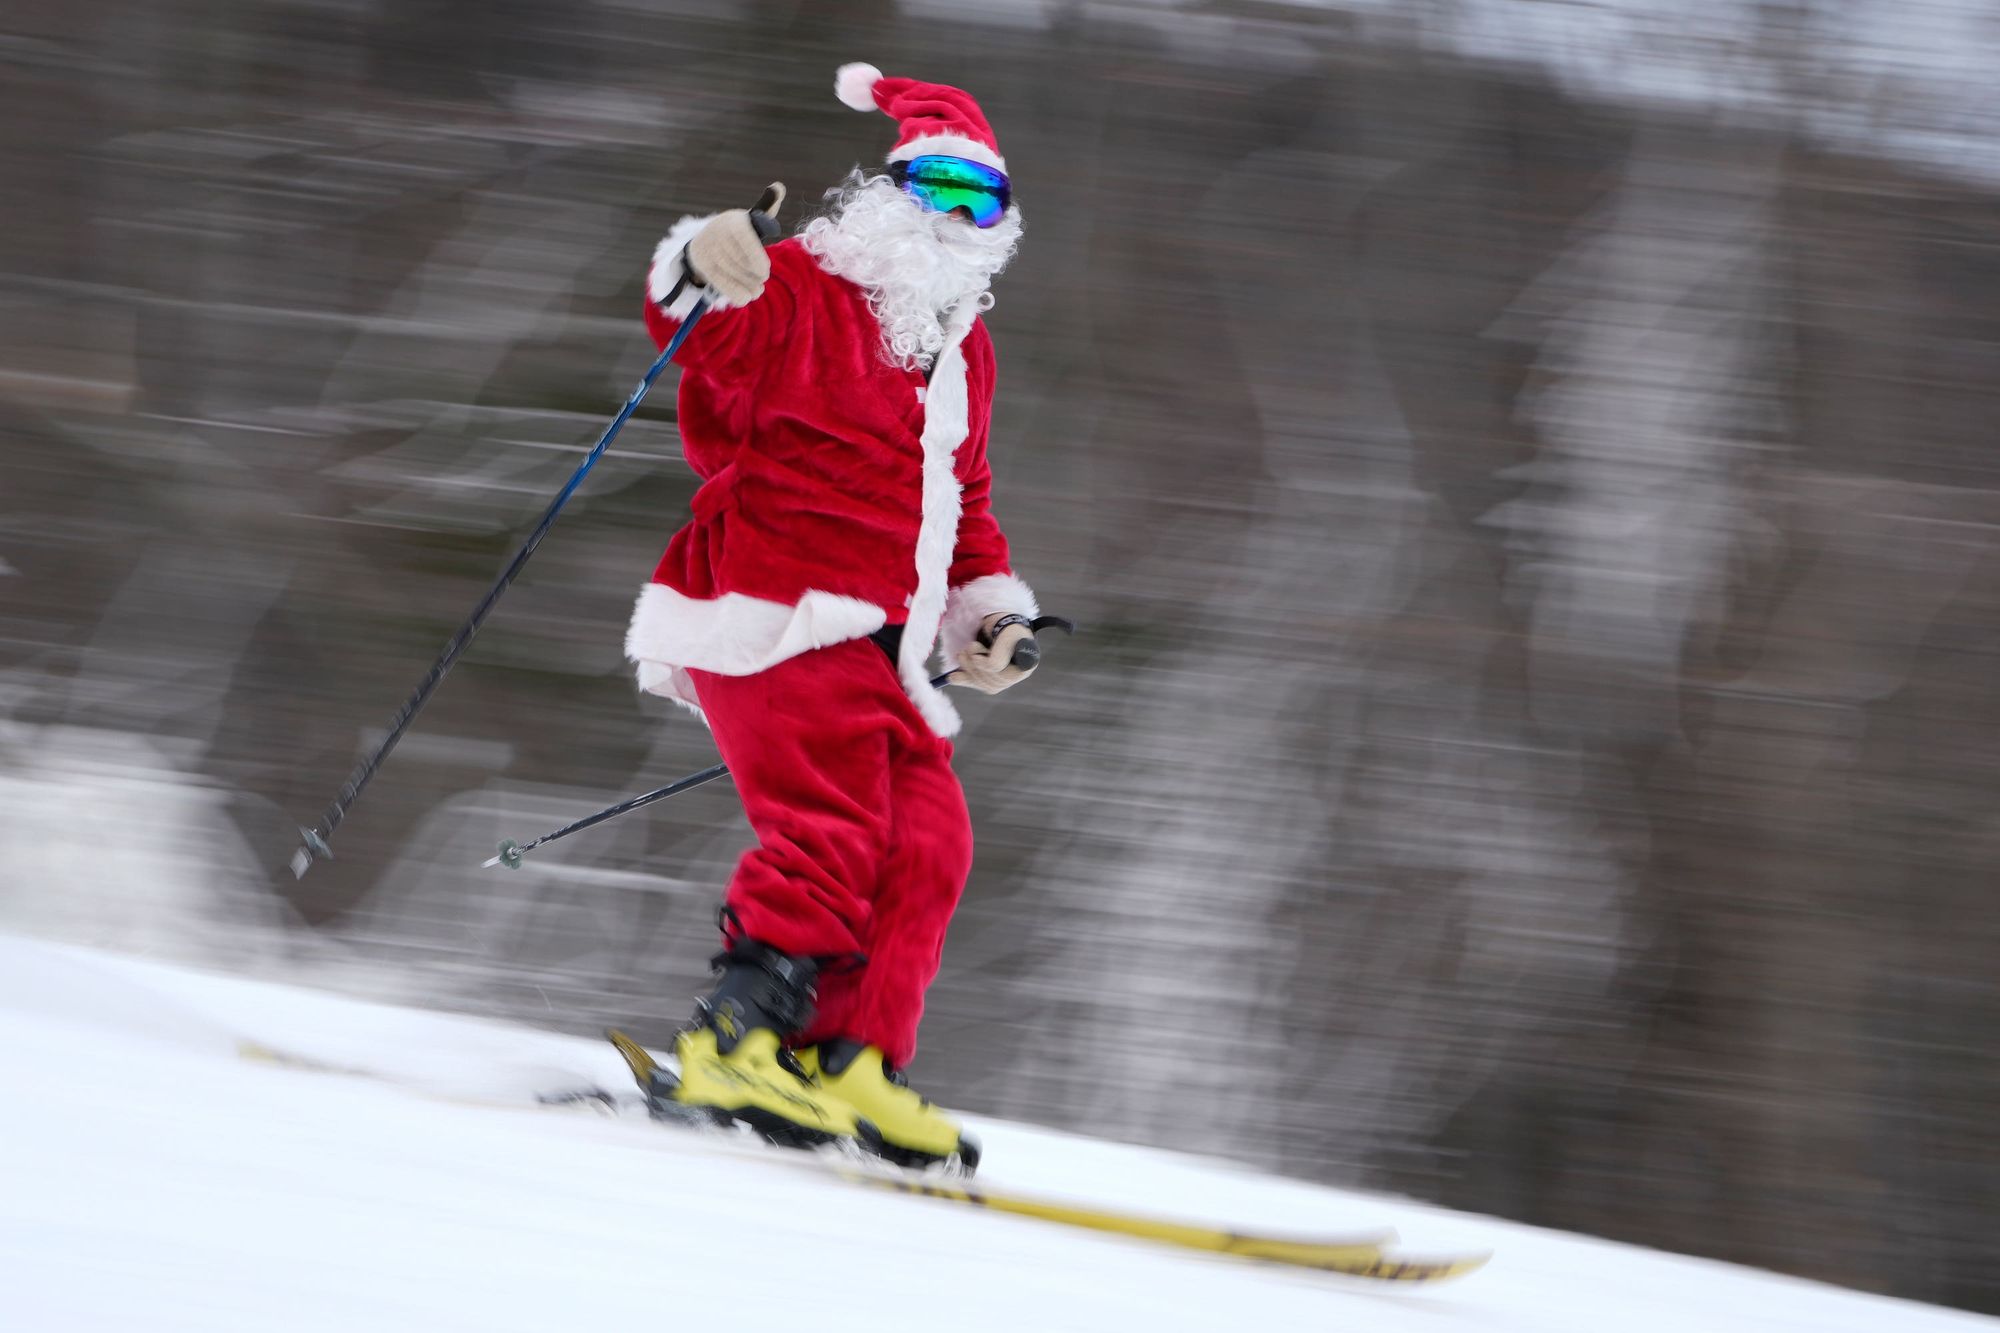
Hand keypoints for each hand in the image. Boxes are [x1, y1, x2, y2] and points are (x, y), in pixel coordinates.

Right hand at [684, 182, 784, 304]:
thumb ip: (767, 207)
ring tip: (757, 291)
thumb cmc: (738, 232)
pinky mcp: (703, 265)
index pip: (745, 240)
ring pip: (733, 274)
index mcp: (734, 220)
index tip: (764, 272)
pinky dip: (736, 294)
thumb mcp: (751, 218)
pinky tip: (746, 297)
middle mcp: (717, 232)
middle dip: (754, 276)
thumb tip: (778, 187)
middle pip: (740, 261)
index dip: (756, 259)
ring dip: (748, 286)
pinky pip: (721, 284)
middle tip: (761, 281)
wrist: (705, 241)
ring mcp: (708, 249)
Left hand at [953, 614, 1036, 694]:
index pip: (1003, 670)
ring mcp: (1006, 679)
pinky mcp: (993, 682)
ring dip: (968, 670)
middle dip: (974, 664)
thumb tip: (989, 668)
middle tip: (966, 648)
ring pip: (985, 684)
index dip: (985, 663)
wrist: (1000, 623)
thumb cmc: (1006, 625)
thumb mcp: (1006, 634)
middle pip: (994, 679)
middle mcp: (1019, 674)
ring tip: (962, 654)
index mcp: (1027, 661)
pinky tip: (952, 677)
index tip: (973, 647)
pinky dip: (964, 680)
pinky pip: (979, 685)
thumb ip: (1001, 652)